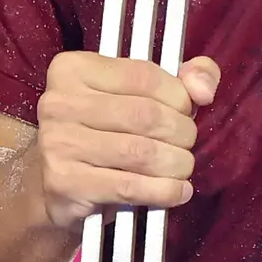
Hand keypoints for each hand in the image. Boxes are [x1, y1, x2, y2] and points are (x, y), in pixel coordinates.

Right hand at [35, 50, 221, 227]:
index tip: (184, 112)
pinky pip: (130, 187)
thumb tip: (203, 89)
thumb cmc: (106, 132)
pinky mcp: (65, 183)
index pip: (144, 76)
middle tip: (184, 144)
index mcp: (74, 69)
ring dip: (177, 164)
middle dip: (181, 133)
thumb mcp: (142, 94)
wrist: (59, 186)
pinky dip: (164, 191)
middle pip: (146, 115)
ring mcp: (58, 144)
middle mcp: (59, 103)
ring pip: (142, 153)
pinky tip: (177, 191)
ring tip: (181, 167)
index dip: (179, 97)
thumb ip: (184, 79)